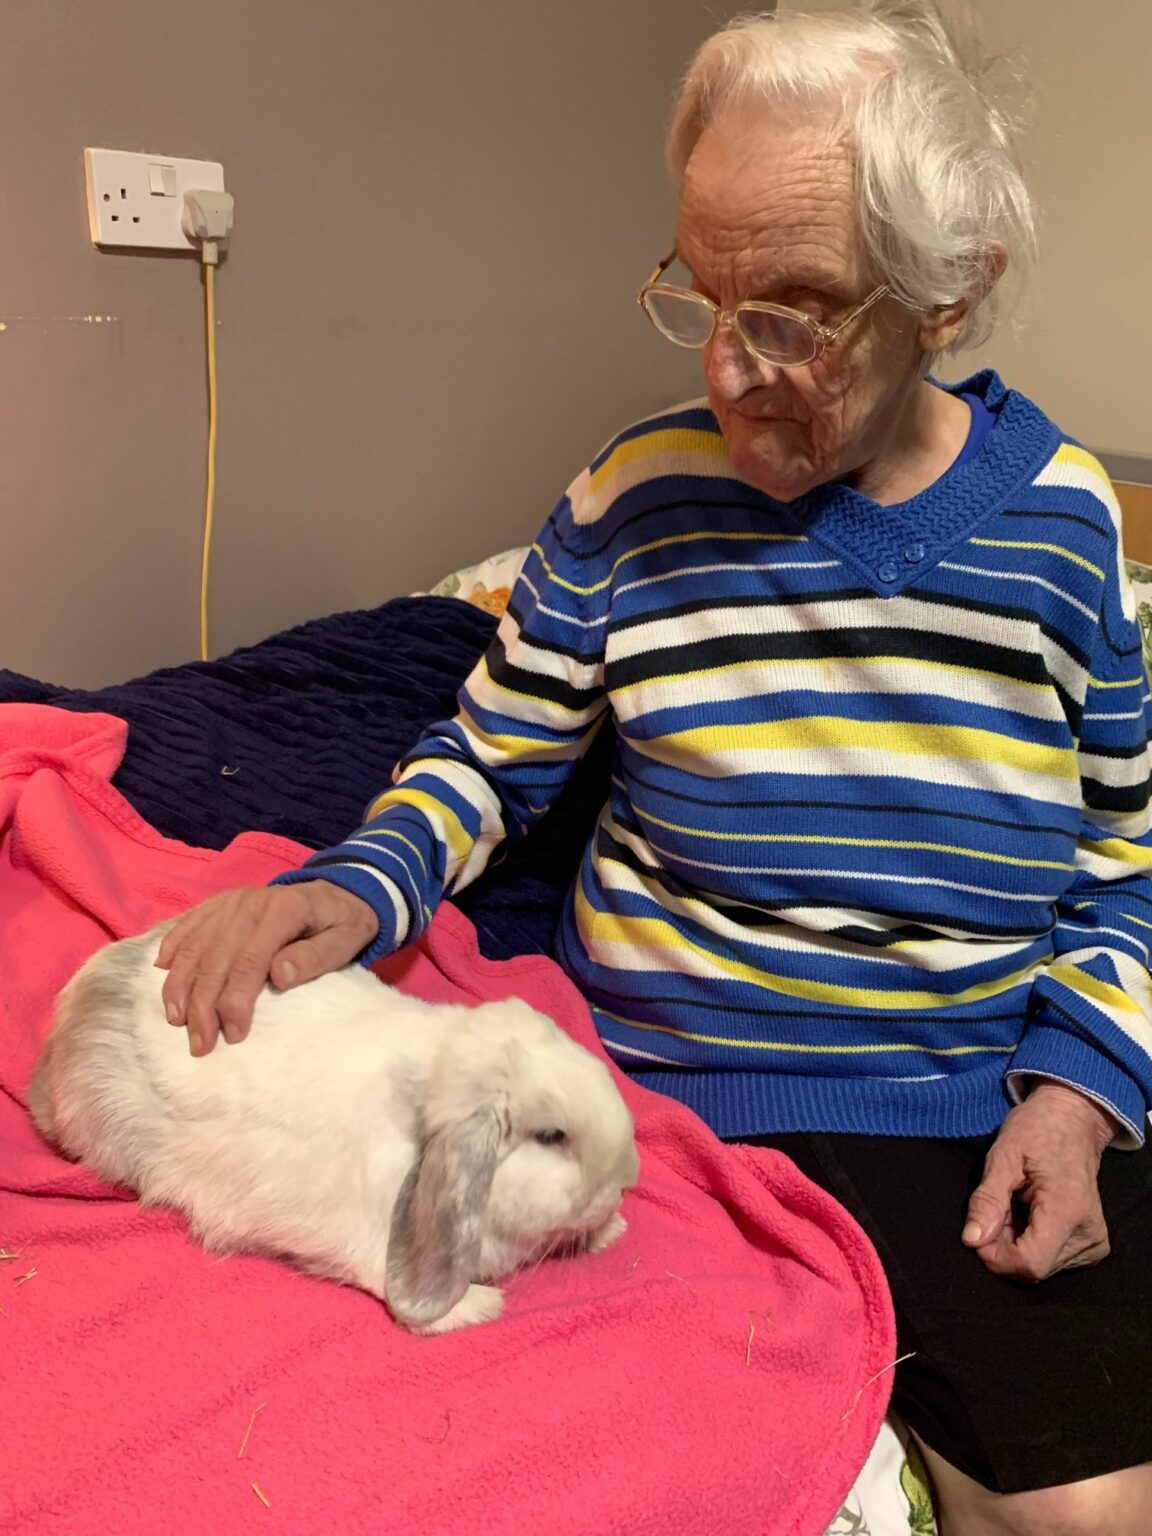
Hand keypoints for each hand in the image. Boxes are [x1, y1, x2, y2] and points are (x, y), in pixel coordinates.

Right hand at [157, 882, 378, 1056]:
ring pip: (195, 946)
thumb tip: (279, 976)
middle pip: (216, 958)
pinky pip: (187, 926)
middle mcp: (249, 904)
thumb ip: (315, 957)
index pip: (250, 961)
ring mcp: (230, 903)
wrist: (338, 890)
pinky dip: (171, 950)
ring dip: (180, 985)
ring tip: (175, 1020)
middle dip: (203, 1004)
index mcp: (283, 911)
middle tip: (199, 1044)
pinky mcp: (218, 904)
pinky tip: (160, 975)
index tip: (234, 1034)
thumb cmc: (341, 924)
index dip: (237, 1000)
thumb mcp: (345, 941)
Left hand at [962, 1081, 1116, 1281]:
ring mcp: (1094, 1243)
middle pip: (1034, 1267)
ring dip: (1017, 1242)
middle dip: (1004, 1244)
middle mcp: (1089, 1235)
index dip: (996, 1255)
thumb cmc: (1036, 1131)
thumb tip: (971, 1240)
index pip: (1030, 1264)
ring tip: (1015, 1205)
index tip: (980, 1230)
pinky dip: (1032, 1241)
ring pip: (1041, 1266)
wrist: (1072, 1121)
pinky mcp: (1093, 1246)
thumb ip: (987, 1201)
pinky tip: (1029, 1214)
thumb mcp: (1002, 1157)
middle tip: (999, 1207)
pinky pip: (1052, 1259)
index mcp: (1068, 1211)